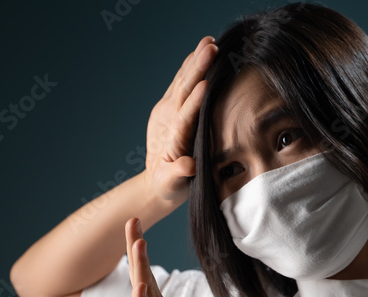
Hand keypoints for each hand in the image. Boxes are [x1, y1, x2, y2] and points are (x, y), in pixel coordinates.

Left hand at [126, 217, 215, 296]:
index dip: (137, 248)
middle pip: (143, 273)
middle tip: (132, 219)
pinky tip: (140, 288)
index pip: (143, 272)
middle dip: (136, 246)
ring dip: (141, 267)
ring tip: (138, 243)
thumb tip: (144, 293)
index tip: (133, 223)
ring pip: (145, 291)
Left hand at [144, 35, 217, 205]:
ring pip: (182, 82)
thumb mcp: (172, 183)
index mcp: (173, 138)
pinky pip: (181, 83)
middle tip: (210, 48)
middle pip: (183, 91)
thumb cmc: (170, 184)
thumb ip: (178, 173)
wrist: (157, 182)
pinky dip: (190, 67)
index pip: (184, 116)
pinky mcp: (171, 107)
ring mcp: (168, 111)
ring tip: (208, 42)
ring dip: (195, 62)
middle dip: (197, 69)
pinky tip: (200, 51)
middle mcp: (169, 120)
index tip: (206, 84)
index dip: (194, 101)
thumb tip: (186, 167)